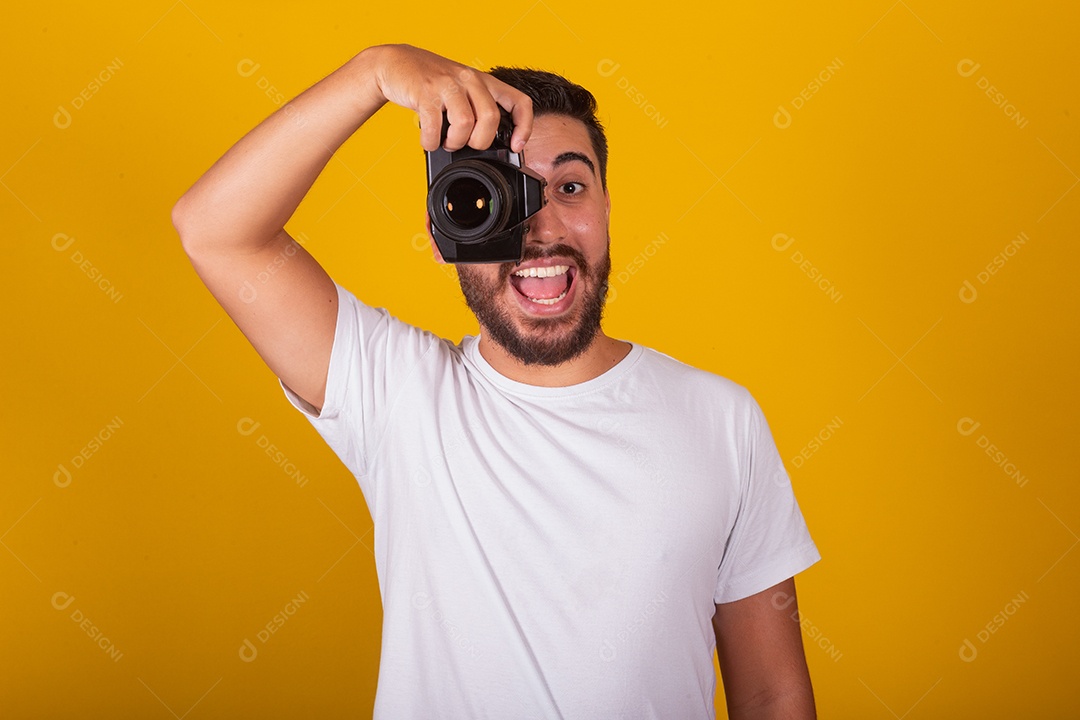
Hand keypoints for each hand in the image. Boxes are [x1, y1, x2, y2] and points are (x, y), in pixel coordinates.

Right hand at [368, 44, 532, 153]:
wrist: (396, 63)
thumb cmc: (431, 82)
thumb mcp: (462, 89)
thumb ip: (477, 108)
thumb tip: (488, 144)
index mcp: (484, 81)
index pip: (518, 101)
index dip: (523, 127)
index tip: (515, 146)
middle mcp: (470, 79)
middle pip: (490, 118)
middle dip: (479, 141)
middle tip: (466, 144)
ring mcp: (448, 84)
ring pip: (465, 123)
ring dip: (455, 142)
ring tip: (446, 141)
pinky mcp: (426, 91)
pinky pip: (435, 127)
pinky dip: (432, 142)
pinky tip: (429, 140)